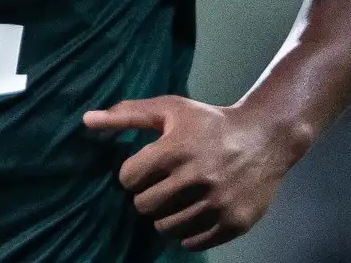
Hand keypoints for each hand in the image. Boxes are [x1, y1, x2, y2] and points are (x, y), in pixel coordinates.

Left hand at [82, 96, 302, 250]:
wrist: (265, 136)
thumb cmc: (209, 121)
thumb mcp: (169, 109)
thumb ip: (126, 115)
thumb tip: (85, 120)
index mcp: (176, 148)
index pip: (128, 178)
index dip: (131, 174)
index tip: (144, 169)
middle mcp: (197, 176)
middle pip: (144, 205)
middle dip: (146, 197)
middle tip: (160, 186)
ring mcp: (217, 202)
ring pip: (166, 227)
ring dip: (164, 216)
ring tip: (175, 200)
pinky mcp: (234, 222)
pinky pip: (193, 242)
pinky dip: (187, 232)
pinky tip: (192, 214)